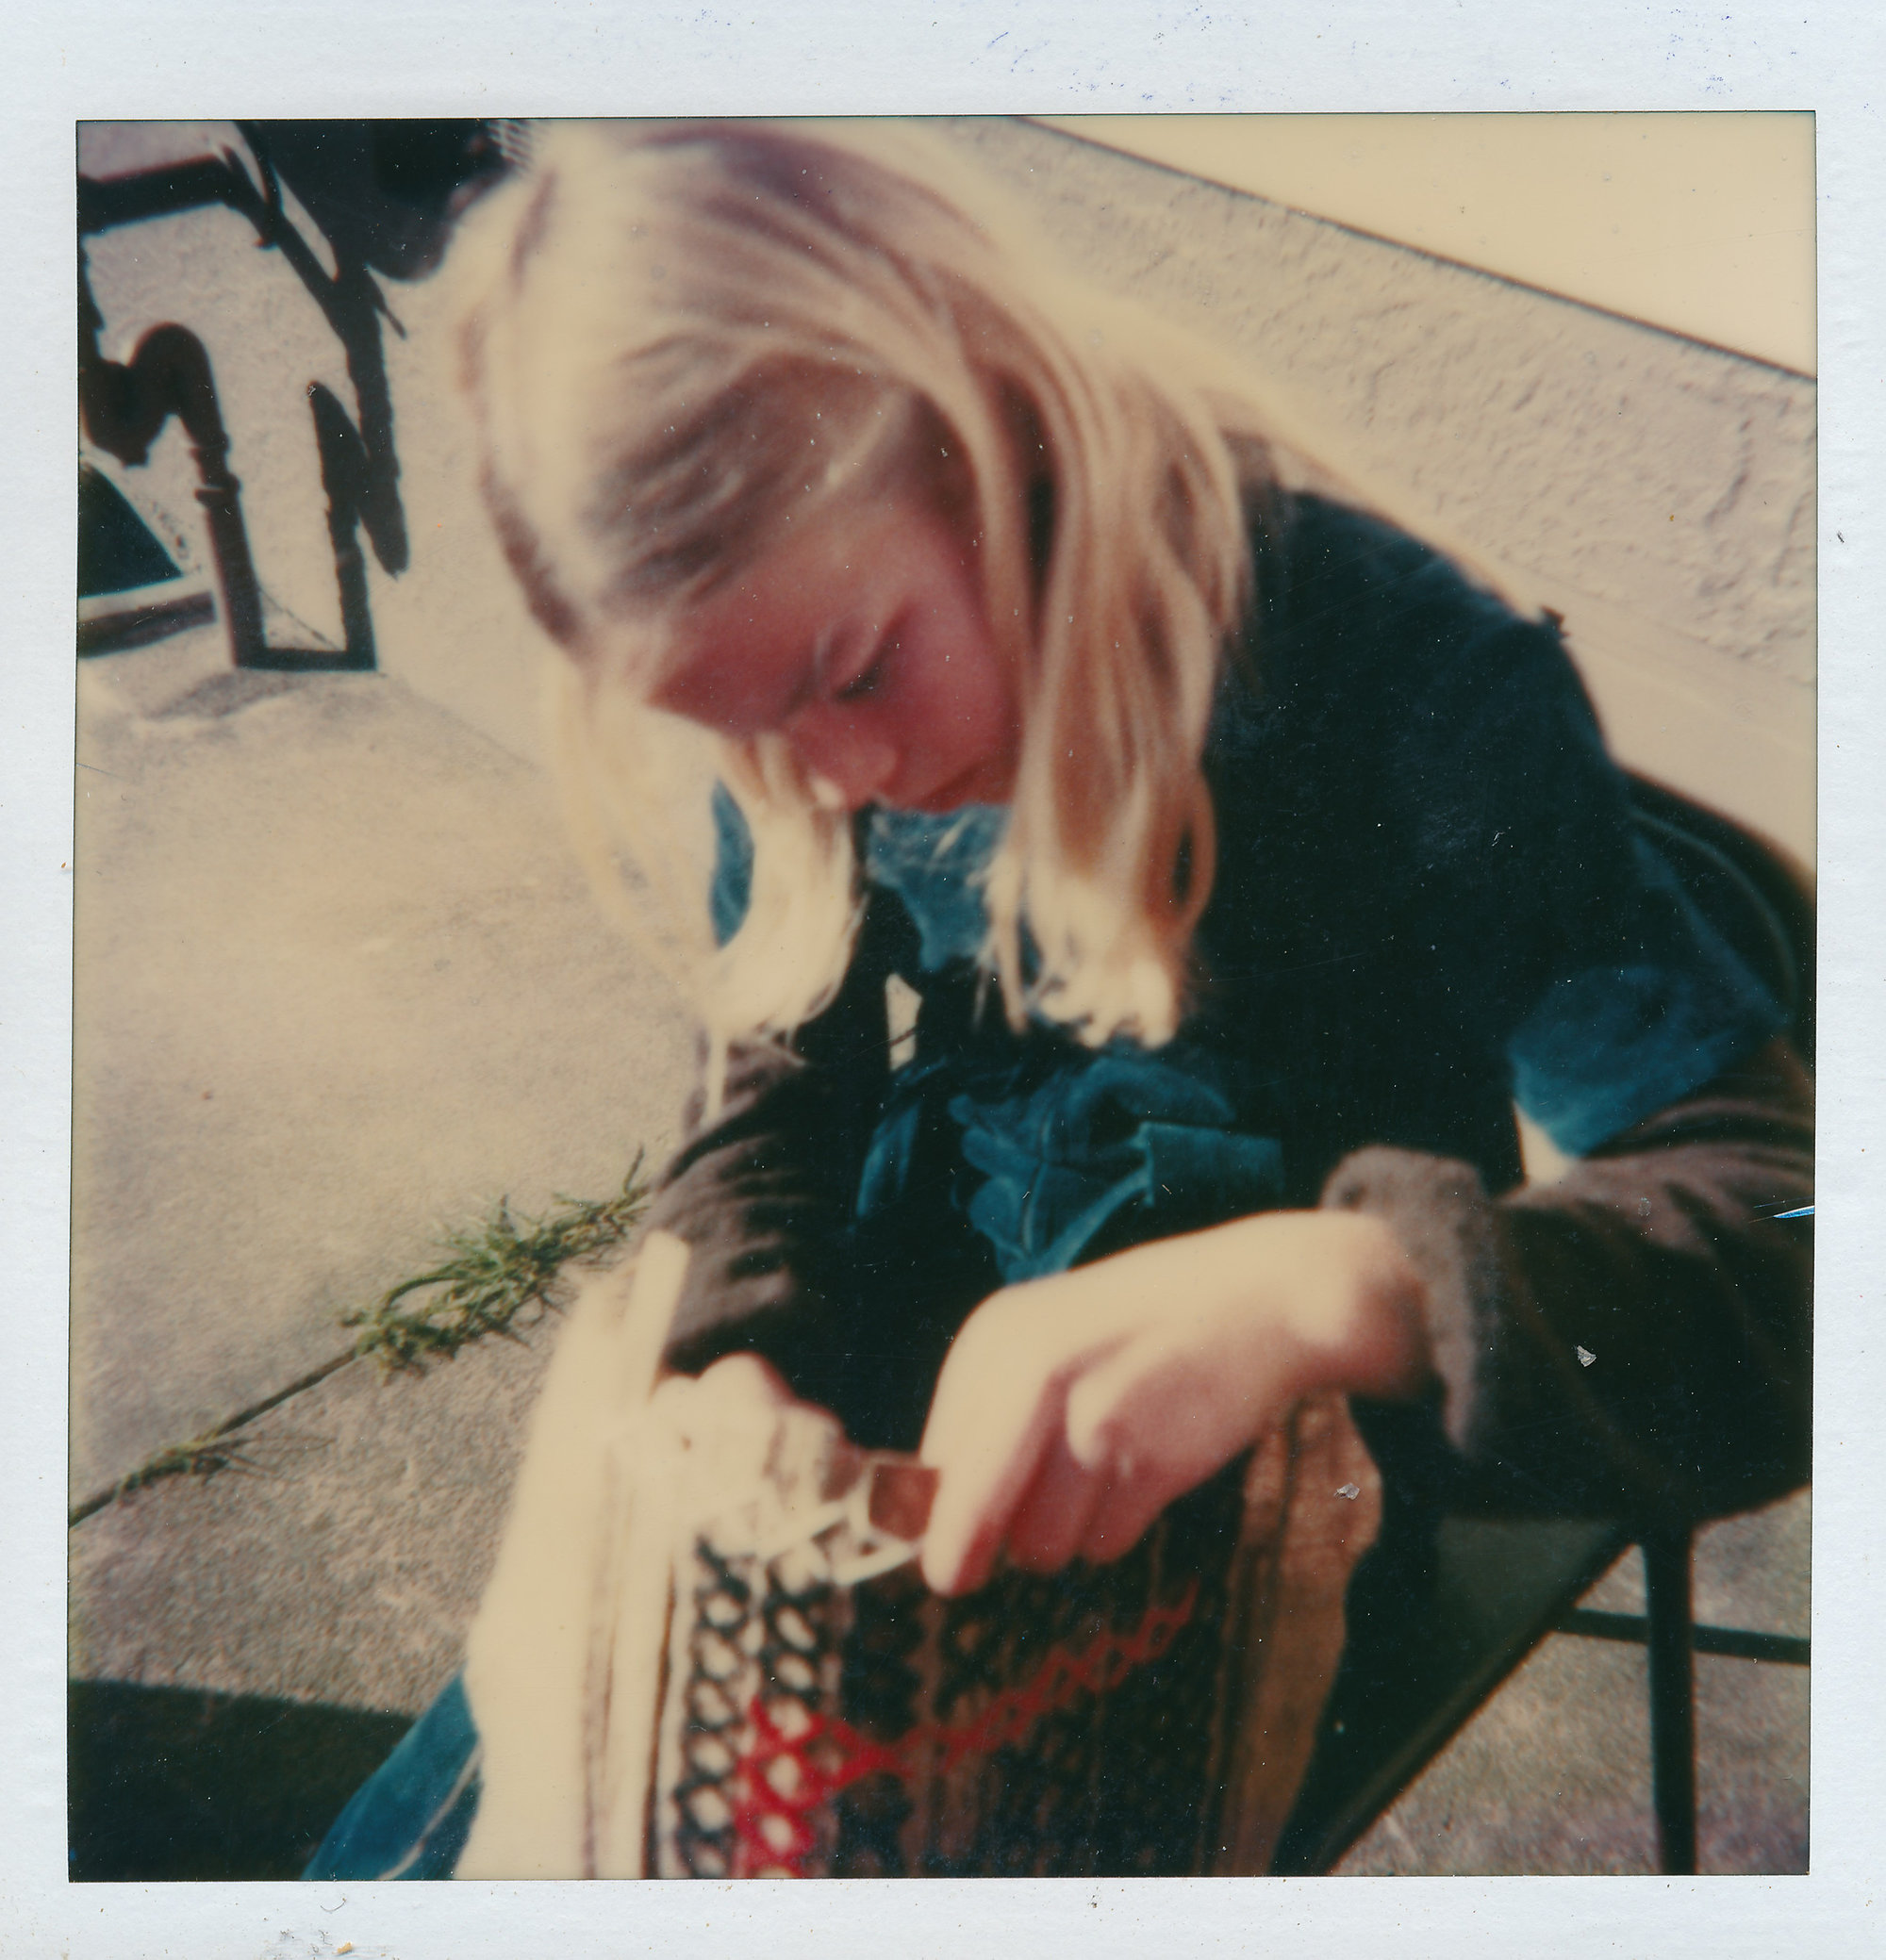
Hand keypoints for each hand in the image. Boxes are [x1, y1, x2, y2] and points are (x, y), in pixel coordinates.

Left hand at [916, 1209, 1430, 1595]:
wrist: (1252, 1297)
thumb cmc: (1130, 1329)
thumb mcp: (1039, 1338)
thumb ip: (983, 1414)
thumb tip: (937, 1525)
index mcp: (994, 1338)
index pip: (932, 1462)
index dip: (933, 1514)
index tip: (937, 1545)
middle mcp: (1035, 1372)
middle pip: (971, 1516)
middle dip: (964, 1555)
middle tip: (959, 1578)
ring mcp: (1097, 1418)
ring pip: (1040, 1545)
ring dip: (1059, 1535)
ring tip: (1090, 1481)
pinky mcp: (1154, 1460)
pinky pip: (1104, 1545)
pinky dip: (1114, 1529)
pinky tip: (1137, 1475)